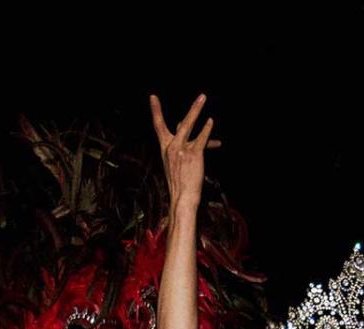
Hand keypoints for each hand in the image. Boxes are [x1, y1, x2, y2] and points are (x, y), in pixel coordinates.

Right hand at [148, 93, 219, 207]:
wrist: (182, 197)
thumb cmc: (180, 182)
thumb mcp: (175, 163)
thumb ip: (181, 145)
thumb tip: (187, 130)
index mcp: (165, 148)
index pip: (158, 126)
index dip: (155, 110)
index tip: (153, 97)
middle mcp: (171, 147)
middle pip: (180, 122)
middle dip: (192, 108)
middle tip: (201, 96)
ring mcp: (182, 149)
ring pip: (189, 124)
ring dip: (197, 110)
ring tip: (203, 98)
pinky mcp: (193, 154)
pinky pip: (202, 138)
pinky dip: (207, 129)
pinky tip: (210, 122)